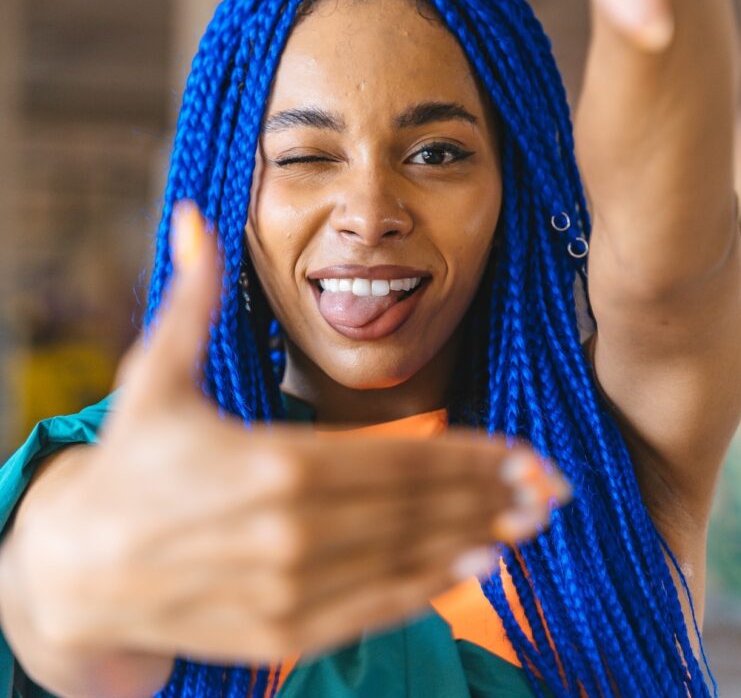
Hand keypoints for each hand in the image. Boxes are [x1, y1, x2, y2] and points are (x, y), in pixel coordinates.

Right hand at [12, 201, 571, 667]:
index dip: (469, 455)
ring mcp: (289, 589)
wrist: (81, 567)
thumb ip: (194, 297)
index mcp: (271, 464)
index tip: (523, 450)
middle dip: (491, 494)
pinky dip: (432, 585)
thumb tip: (192, 215)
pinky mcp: (280, 634)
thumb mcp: (155, 373)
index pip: (397, 458)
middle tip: (551, 485)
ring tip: (531, 522)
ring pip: (406, 558)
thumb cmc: (130, 462)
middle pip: (415, 509)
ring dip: (477, 537)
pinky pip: (374, 608)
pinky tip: (476, 566)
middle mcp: (291, 532)